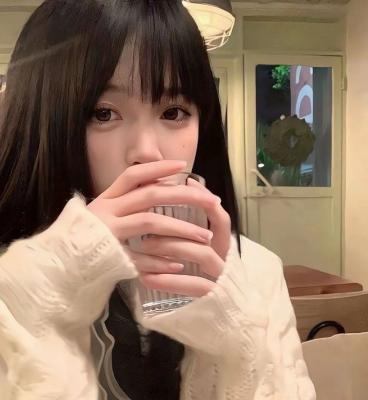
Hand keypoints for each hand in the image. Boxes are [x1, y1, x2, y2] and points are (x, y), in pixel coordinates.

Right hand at [87, 160, 221, 296]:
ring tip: (205, 237)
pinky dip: (160, 262)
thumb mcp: (105, 213)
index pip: (133, 176)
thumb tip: (157, 184)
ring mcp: (107, 233)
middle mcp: (106, 211)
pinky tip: (179, 266)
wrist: (59, 266)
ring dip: (181, 229)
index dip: (157, 168)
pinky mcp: (108, 256)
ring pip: (150, 222)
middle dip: (183, 196)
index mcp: (106, 199)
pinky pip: (139, 258)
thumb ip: (127, 201)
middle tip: (211, 200)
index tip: (182, 165)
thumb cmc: (87, 238)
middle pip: (150, 195)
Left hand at [136, 178, 231, 296]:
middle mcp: (226, 259)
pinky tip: (146, 277)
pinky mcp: (214, 299)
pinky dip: (168, 280)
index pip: (220, 217)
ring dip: (172, 247)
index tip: (185, 183)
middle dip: (180, 223)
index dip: (205, 198)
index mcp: (223, 246)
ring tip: (144, 245)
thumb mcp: (202, 259)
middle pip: (211, 231)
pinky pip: (193, 286)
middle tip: (149, 221)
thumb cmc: (209, 284)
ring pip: (202, 254)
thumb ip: (192, 238)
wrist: (229, 324)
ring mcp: (222, 278)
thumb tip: (170, 212)